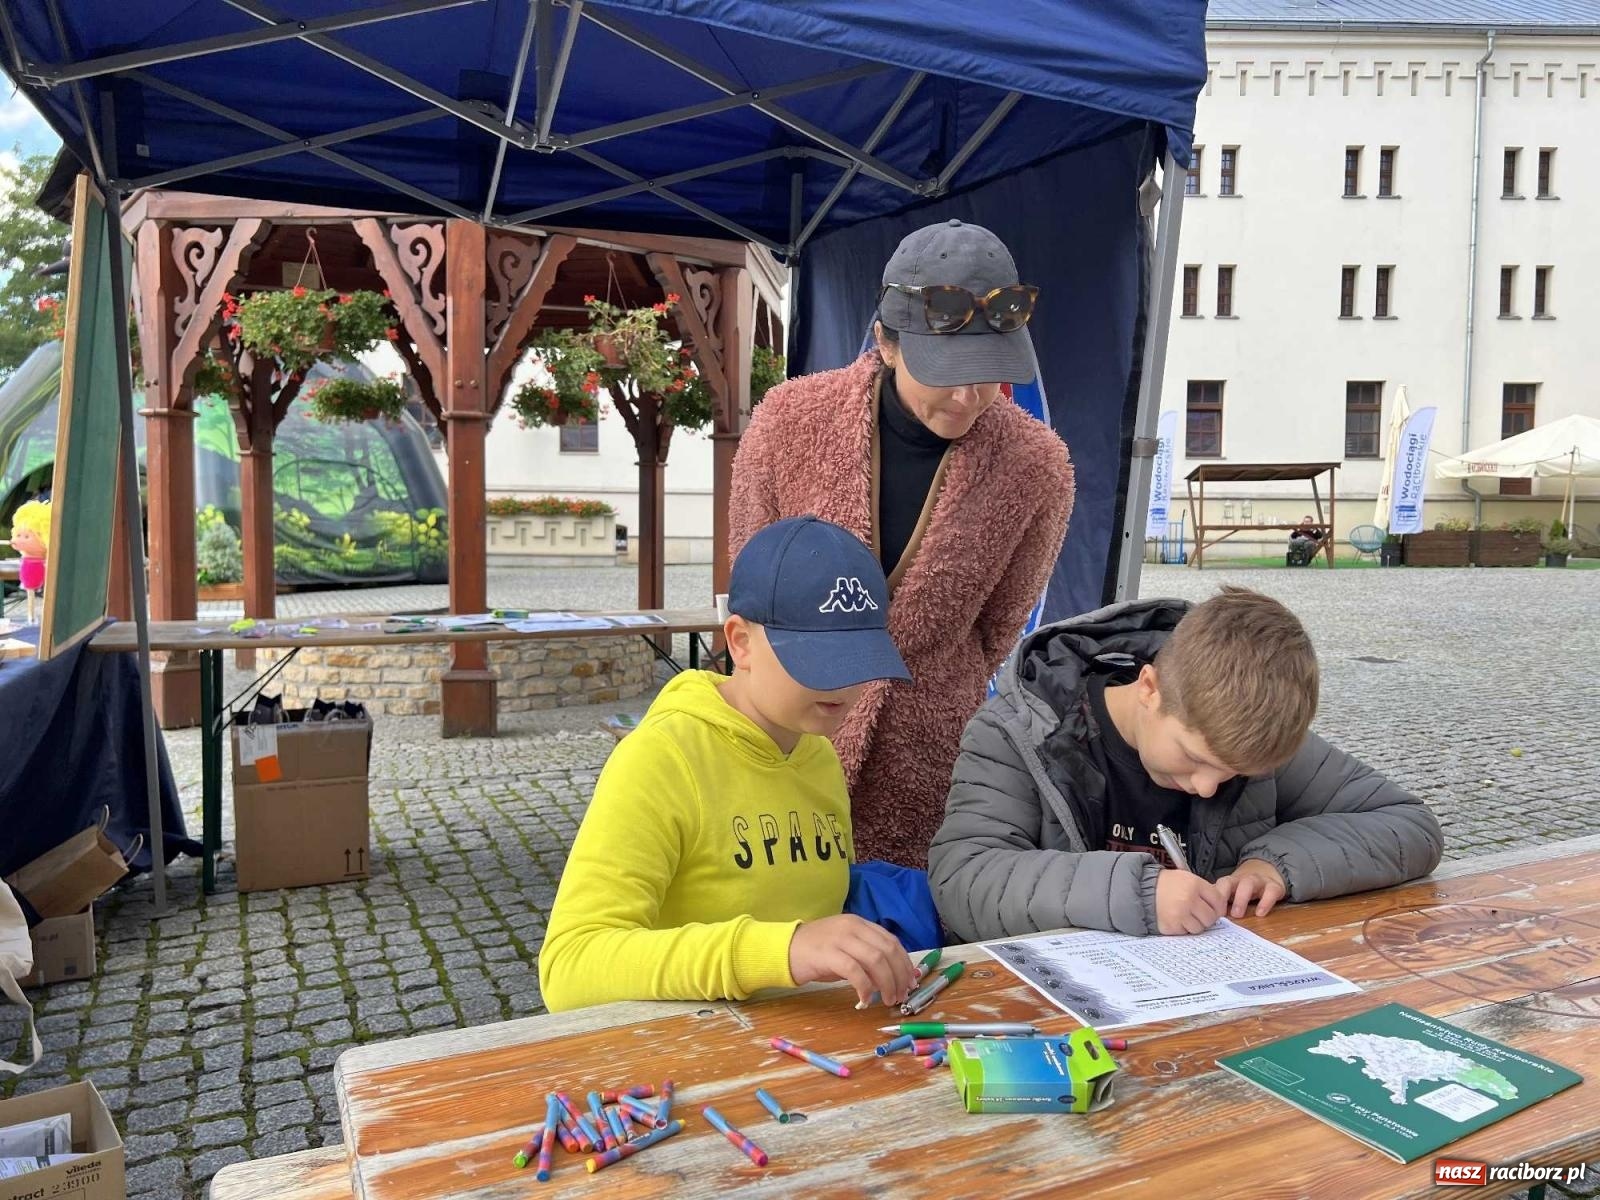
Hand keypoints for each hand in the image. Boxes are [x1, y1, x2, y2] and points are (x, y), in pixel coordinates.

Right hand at [789, 915, 916, 1006]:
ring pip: (876, 959)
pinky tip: (865, 999)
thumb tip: (892, 978)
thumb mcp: (846, 949)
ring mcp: (840, 938)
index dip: (904, 963)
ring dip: (887, 983)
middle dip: (899, 976)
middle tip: (901, 995)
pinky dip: (865, 987)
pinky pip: (855, 971)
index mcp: (860, 924)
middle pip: (887, 950)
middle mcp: (852, 927)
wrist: (784, 949)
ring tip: (887, 1000)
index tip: (910, 982)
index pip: (891, 941)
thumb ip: (867, 959)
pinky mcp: (828, 953)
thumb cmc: (817, 952)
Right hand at [1155, 869, 1227, 934]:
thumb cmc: (1170, 884)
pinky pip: (1185, 933)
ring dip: (1194, 924)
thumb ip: (1207, 891)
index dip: (1218, 907)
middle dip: (1206, 917)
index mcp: (1195, 885)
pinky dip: (1182, 928)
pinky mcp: (1170, 927)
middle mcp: (1188, 900)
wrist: (1145, 889)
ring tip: (1185, 915)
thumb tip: (1223, 910)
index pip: (1218, 903)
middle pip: (1210, 918)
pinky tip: (1176, 919)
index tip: (1212, 907)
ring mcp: (1178, 915)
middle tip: (1198, 912)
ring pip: (1199, 929)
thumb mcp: (1190, 879)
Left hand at [1215, 860, 1287, 918]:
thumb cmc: (1246, 889)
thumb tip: (1207, 918)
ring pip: (1248, 883)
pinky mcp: (1275, 886)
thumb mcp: (1234, 894)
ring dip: (1241, 898)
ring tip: (1237, 914)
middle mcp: (1242, 879)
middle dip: (1223, 896)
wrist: (1269, 871)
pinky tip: (1260, 913)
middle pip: (1229, 882)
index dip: (1213, 897)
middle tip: (1220, 913)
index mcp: (1230, 882)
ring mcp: (1259, 881)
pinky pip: (1271, 891)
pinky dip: (1265, 902)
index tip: (1211, 912)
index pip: (1217, 885)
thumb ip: (1223, 903)